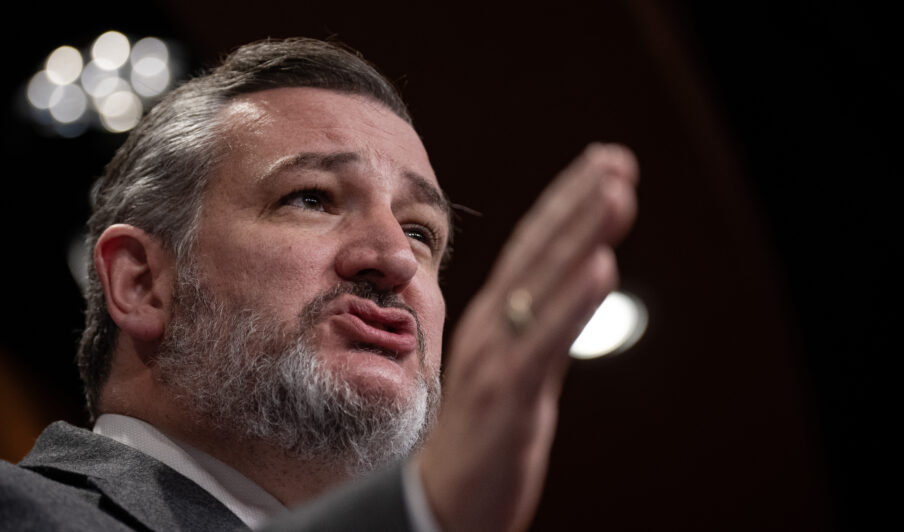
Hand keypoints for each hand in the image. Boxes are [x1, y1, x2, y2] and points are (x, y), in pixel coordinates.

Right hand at [417, 143, 638, 531]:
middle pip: (538, 254)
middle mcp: (492, 329)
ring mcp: (496, 360)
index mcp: (494, 322)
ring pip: (541, 285)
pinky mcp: (505, 397)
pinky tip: (602, 265)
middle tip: (616, 158)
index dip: (565, 204)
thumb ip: (532, 333)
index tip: (601, 165)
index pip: (532, 250)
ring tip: (617, 189)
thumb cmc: (476, 442)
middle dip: (578, 202)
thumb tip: (560, 298)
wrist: (436, 505)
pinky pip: (542, 342)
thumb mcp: (507, 375)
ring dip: (580, 232)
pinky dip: (573, 300)